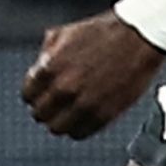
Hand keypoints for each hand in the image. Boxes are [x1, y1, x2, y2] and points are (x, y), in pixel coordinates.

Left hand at [20, 11, 165, 138]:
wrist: (137, 36)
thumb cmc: (104, 32)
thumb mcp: (65, 34)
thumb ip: (46, 54)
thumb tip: (37, 72)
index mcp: (50, 67)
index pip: (28, 95)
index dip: (35, 94)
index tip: (42, 94)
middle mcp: (64, 88)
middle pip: (40, 115)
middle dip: (46, 109)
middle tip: (56, 105)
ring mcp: (84, 104)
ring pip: (57, 128)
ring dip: (61, 121)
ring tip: (70, 113)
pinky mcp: (103, 115)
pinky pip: (80, 133)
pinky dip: (79, 128)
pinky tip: (84, 116)